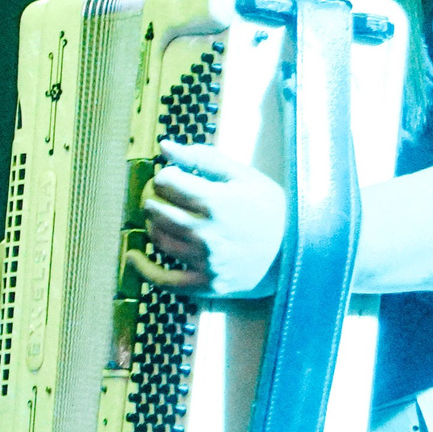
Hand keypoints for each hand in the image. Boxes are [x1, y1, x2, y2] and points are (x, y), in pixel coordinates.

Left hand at [128, 140, 284, 296]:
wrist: (299, 253)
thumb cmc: (272, 210)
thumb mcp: (244, 176)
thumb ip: (202, 158)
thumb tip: (165, 146)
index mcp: (216, 202)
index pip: (166, 182)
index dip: (166, 176)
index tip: (174, 179)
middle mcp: (207, 233)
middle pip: (157, 211)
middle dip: (155, 199)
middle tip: (163, 197)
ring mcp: (206, 262)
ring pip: (159, 240)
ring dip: (153, 226)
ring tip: (161, 219)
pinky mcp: (207, 285)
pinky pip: (164, 280)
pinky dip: (143, 269)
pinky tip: (133, 257)